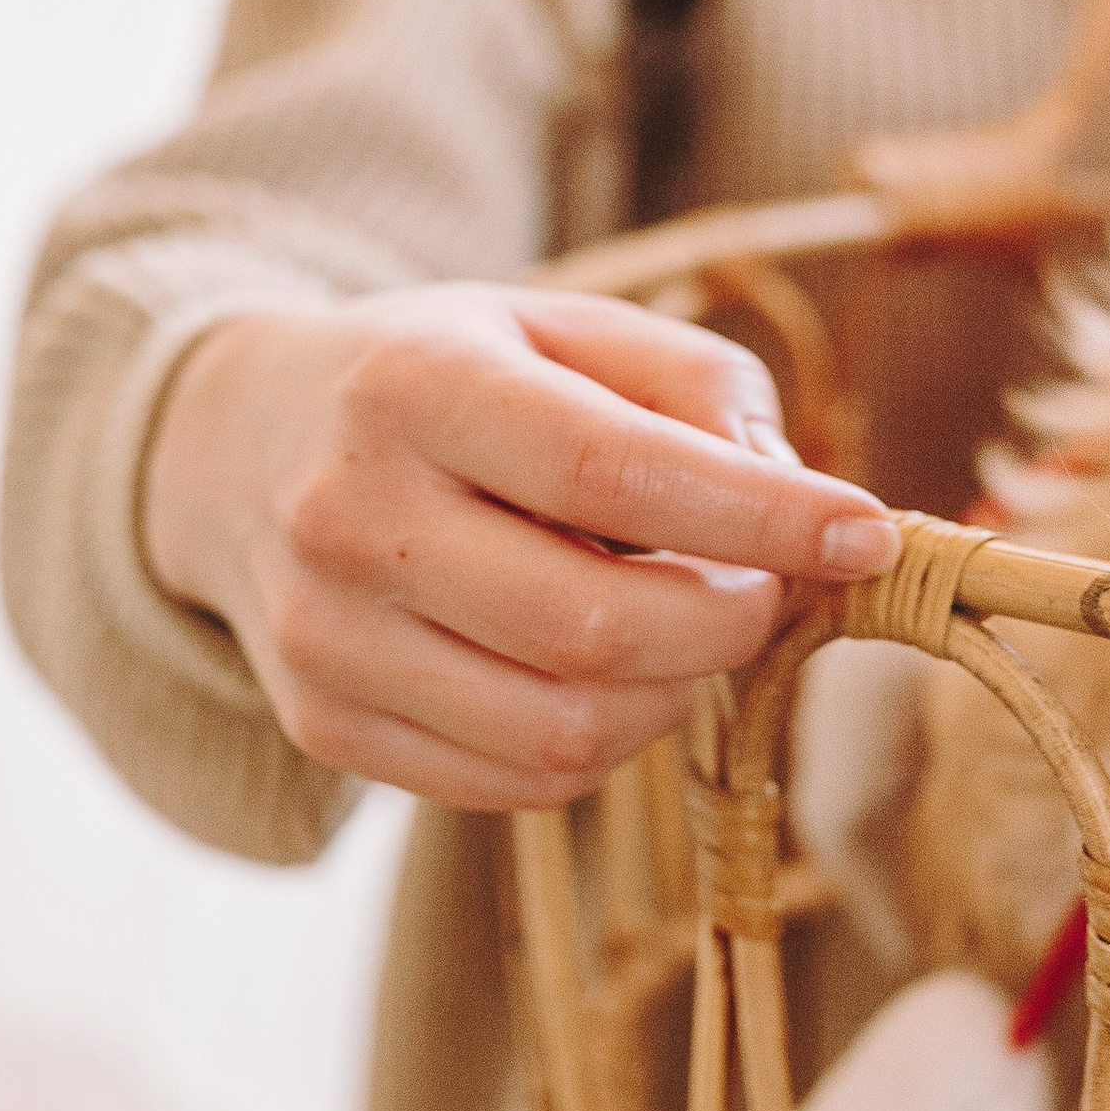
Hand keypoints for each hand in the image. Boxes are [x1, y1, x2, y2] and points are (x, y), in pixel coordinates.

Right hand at [142, 283, 899, 811]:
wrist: (244, 444)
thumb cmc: (454, 375)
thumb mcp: (569, 326)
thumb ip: (700, 389)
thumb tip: (800, 502)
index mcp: (417, 385)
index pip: (614, 472)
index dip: (761, 517)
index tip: (865, 535)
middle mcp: (351, 517)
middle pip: (593, 628)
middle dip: (729, 622)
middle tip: (767, 587)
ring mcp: (327, 638)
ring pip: (563, 732)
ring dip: (676, 694)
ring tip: (686, 625)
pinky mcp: (325, 726)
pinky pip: (516, 784)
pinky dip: (606, 743)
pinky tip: (611, 673)